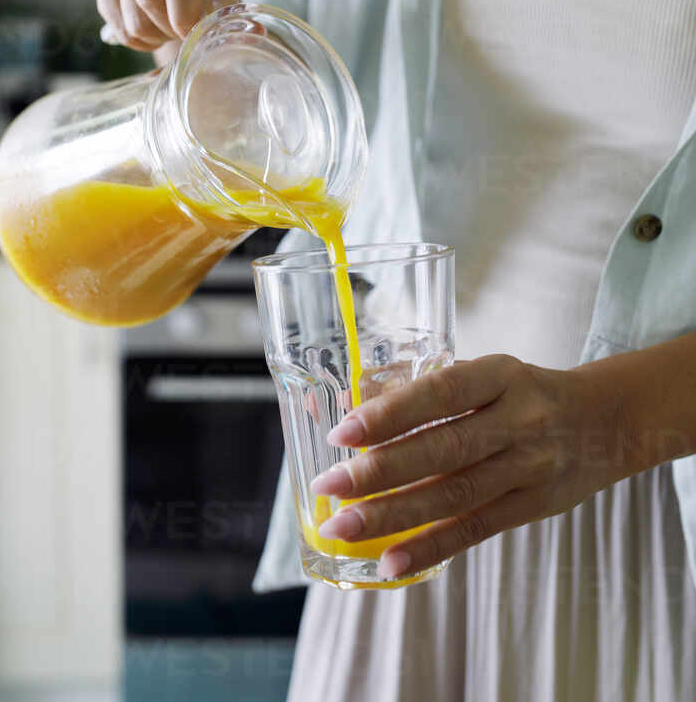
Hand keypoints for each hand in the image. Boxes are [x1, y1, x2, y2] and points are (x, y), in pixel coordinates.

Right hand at [92, 0, 239, 50]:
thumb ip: (232, 9)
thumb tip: (247, 33)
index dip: (184, 9)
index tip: (190, 32)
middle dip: (169, 28)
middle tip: (185, 34)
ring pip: (131, 11)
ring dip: (153, 35)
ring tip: (170, 30)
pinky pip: (112, 16)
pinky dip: (132, 36)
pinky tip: (149, 31)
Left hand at [310, 354, 629, 578]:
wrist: (606, 422)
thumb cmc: (526, 393)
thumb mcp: (490, 373)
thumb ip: (434, 390)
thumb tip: (358, 405)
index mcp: (501, 375)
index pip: (442, 392)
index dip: (392, 413)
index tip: (344, 432)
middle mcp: (518, 420)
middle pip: (444, 450)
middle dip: (381, 471)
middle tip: (330, 486)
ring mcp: (528, 467)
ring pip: (455, 495)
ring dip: (394, 515)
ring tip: (344, 527)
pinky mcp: (532, 506)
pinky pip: (476, 530)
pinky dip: (431, 548)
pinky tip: (390, 562)